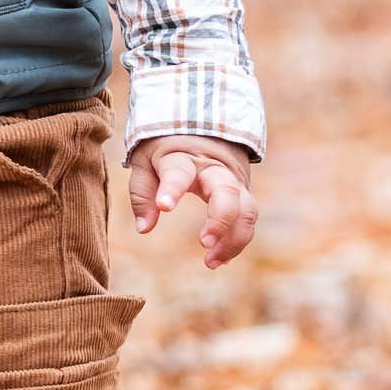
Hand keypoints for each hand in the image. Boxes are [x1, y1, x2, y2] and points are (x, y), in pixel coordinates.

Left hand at [128, 135, 257, 269]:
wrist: (203, 126)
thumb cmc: (166, 148)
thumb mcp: (145, 161)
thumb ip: (142, 193)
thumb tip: (144, 229)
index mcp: (183, 157)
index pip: (179, 171)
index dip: (172, 188)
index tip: (165, 206)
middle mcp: (214, 169)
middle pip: (227, 191)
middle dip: (220, 219)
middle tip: (204, 242)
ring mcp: (234, 181)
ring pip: (246, 210)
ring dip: (233, 239)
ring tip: (211, 262)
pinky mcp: (244, 194)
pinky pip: (248, 220)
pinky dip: (237, 242)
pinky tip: (221, 259)